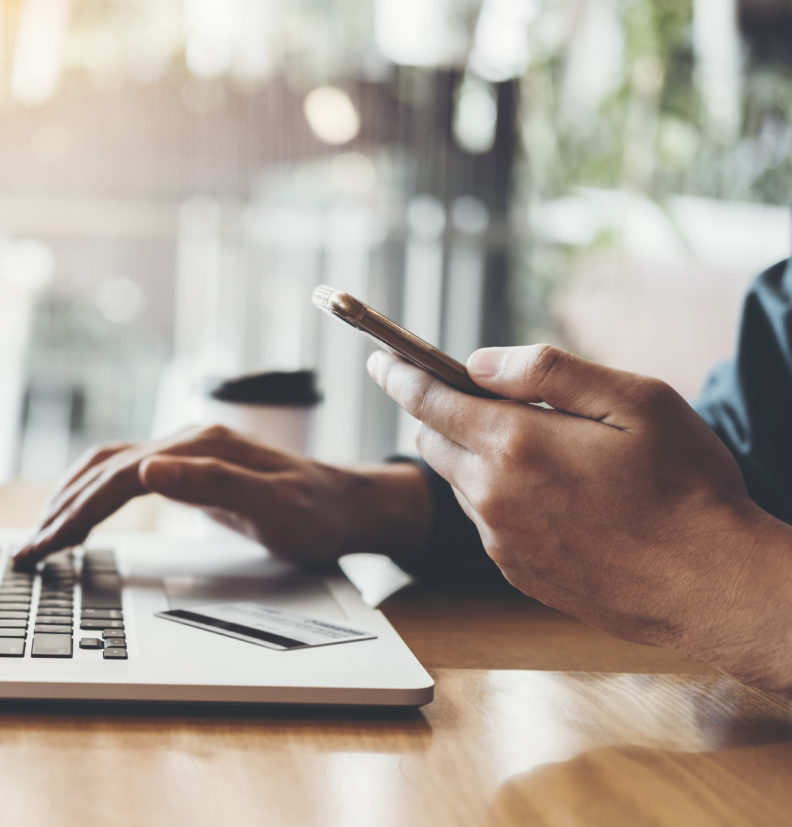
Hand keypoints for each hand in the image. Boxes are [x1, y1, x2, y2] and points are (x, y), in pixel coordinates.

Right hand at [12, 424, 432, 570]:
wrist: (352, 504)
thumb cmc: (320, 511)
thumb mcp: (276, 505)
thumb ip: (213, 484)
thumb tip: (148, 469)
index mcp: (199, 447)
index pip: (118, 479)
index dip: (76, 513)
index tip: (45, 549)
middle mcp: (186, 441)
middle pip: (103, 470)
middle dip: (59, 511)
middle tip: (25, 554)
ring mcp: (186, 451)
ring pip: (107, 467)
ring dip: (68, 498)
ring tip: (39, 536)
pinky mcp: (189, 467)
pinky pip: (124, 475)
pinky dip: (91, 493)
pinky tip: (79, 513)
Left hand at [369, 344, 791, 693]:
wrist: (713, 584)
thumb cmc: (685, 485)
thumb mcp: (634, 400)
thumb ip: (548, 371)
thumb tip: (478, 362)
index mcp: (515, 445)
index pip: (428, 400)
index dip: (400, 374)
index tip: (381, 359)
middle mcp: (493, 497)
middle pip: (434, 443)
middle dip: (440, 414)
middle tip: (477, 398)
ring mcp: (501, 541)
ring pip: (460, 484)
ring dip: (476, 459)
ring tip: (539, 452)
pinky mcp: (516, 573)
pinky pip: (487, 523)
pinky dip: (500, 499)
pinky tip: (555, 498)